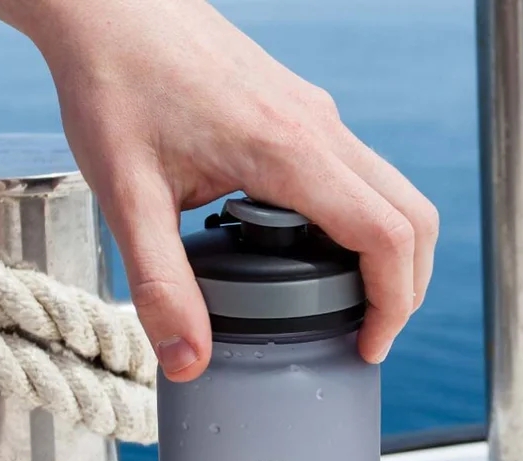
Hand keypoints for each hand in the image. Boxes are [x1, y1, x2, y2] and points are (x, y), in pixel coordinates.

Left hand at [0, 0, 438, 379]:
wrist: (108, 7)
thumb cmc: (114, 83)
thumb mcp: (127, 197)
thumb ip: (161, 286)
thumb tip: (190, 362)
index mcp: (290, 152)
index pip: (387, 235)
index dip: (394, 304)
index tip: (369, 345)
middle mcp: (320, 129)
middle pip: (414, 216)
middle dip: (409, 287)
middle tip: (370, 334)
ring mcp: (317, 116)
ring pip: (395, 192)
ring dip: (393, 254)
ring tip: (351, 304)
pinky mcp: (301, 112)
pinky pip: (361, 174)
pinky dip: (364, 223)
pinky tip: (317, 252)